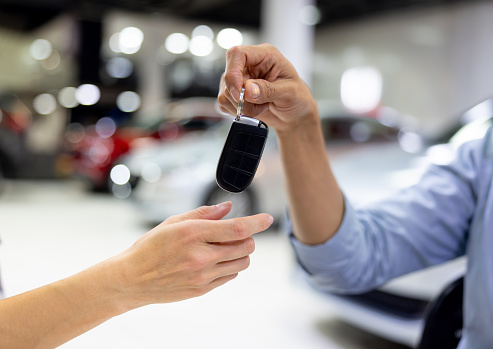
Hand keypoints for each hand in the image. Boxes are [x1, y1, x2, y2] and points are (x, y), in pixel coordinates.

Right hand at [111, 202, 272, 307]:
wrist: (132, 279)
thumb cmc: (150, 247)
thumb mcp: (173, 222)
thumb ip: (204, 213)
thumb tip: (228, 207)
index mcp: (193, 234)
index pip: (236, 227)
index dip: (257, 222)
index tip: (268, 218)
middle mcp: (200, 256)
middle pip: (245, 246)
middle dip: (247, 237)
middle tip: (236, 232)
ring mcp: (202, 275)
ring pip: (242, 263)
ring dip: (241, 252)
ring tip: (224, 247)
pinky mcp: (202, 289)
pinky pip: (230, 276)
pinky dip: (230, 266)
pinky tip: (215, 260)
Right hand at [217, 43, 317, 132]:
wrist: (295, 114)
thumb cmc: (297, 97)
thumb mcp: (289, 92)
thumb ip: (268, 90)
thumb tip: (248, 89)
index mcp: (264, 55)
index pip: (237, 54)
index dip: (233, 73)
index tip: (240, 93)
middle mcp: (249, 65)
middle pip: (228, 76)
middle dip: (241, 98)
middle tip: (259, 105)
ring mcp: (240, 79)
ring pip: (225, 93)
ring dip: (242, 107)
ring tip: (261, 106)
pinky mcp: (235, 94)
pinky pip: (224, 103)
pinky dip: (238, 111)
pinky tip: (254, 109)